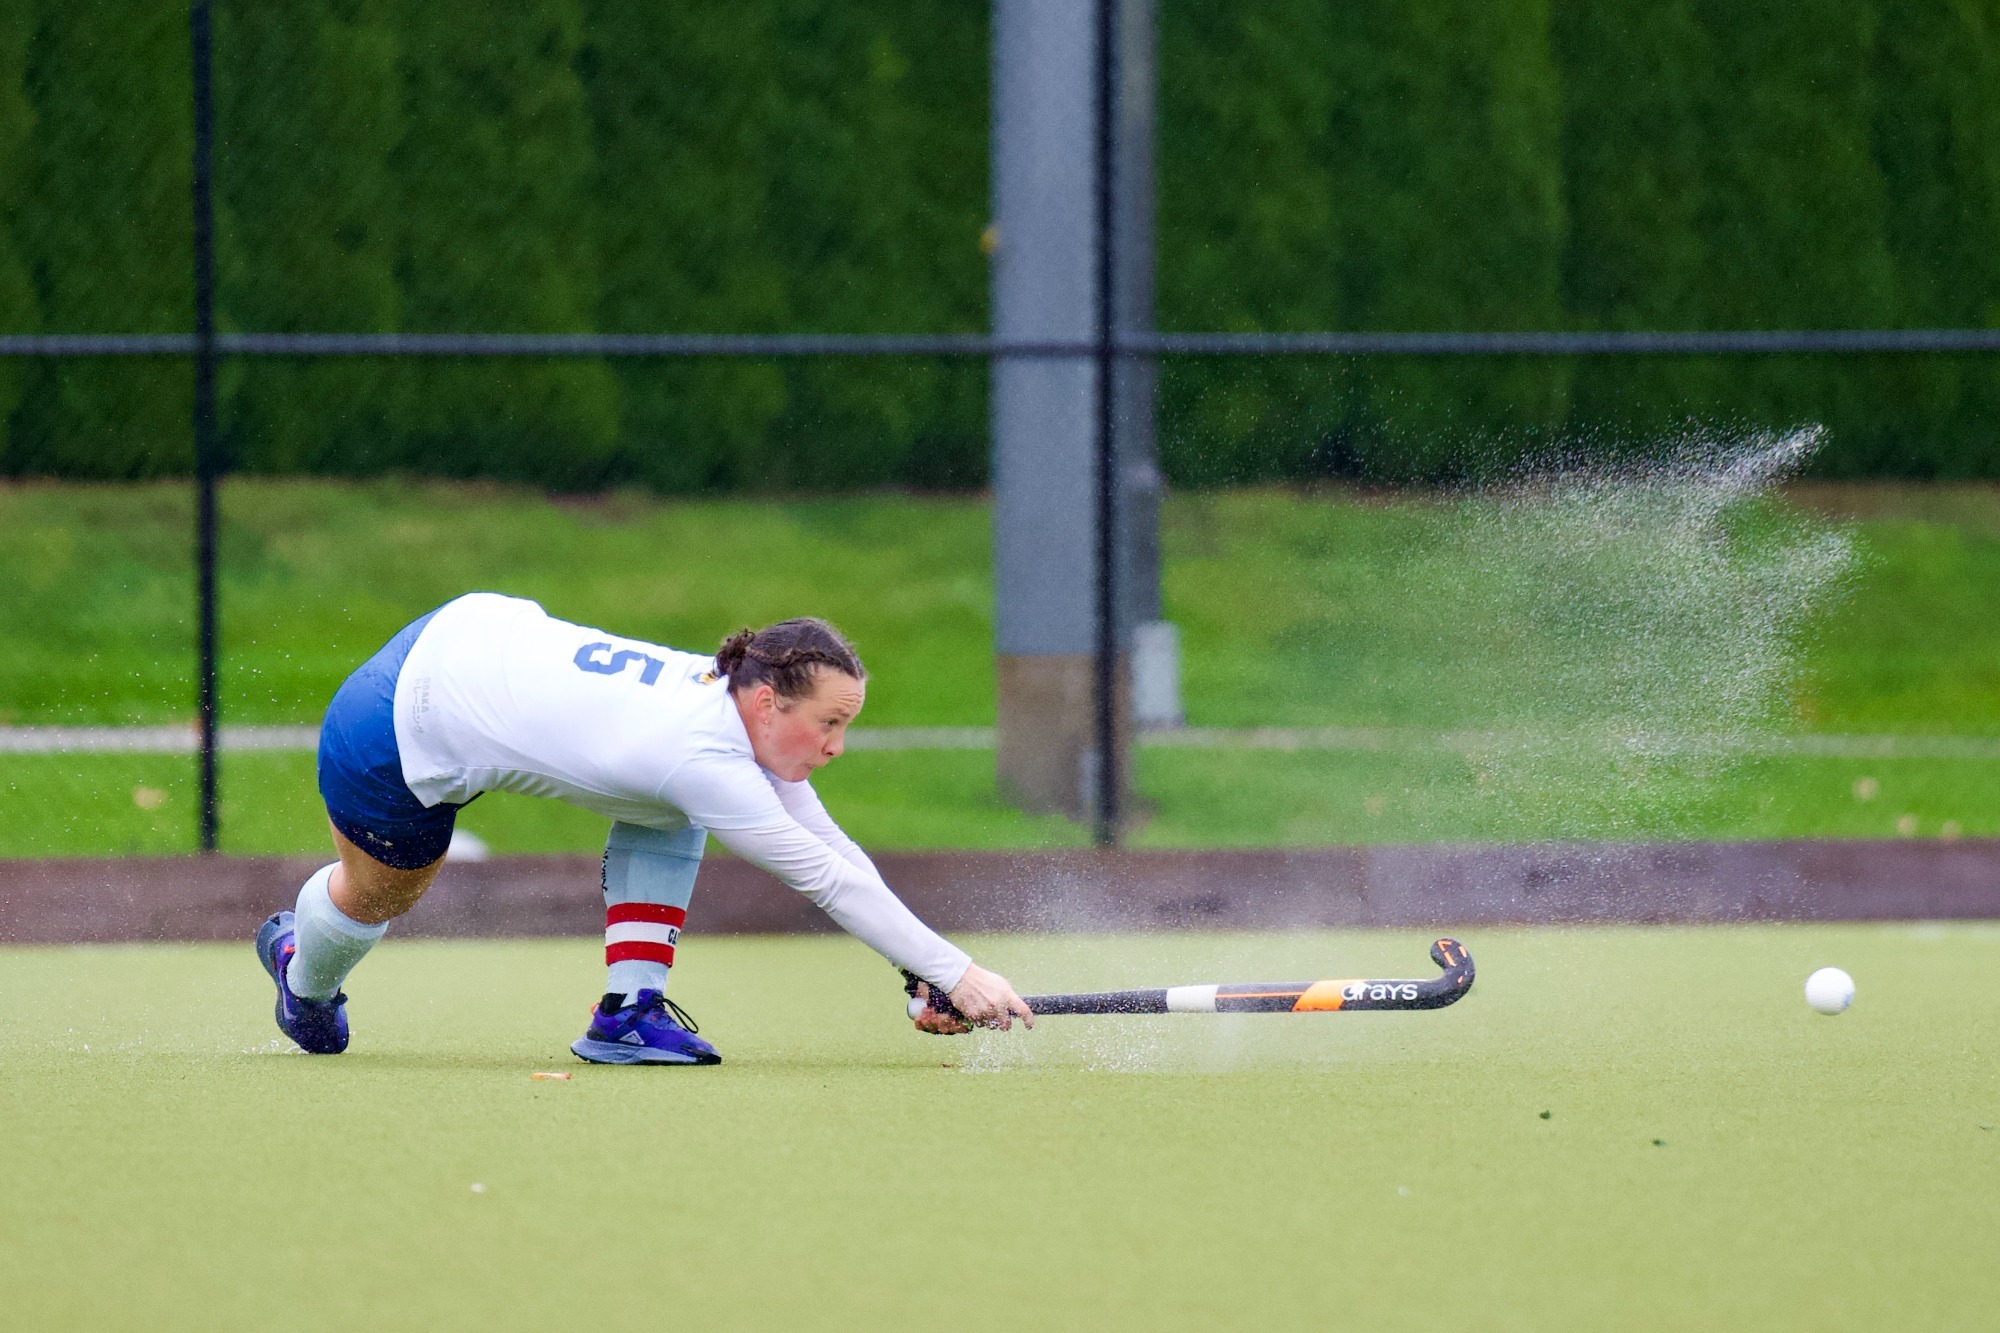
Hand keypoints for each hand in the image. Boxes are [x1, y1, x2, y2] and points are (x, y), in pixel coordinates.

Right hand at [912, 963, 1033, 1033]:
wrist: (962, 978)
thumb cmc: (982, 979)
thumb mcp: (1001, 984)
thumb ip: (1009, 997)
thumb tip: (1015, 1009)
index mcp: (1007, 995)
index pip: (1023, 1011)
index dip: (1029, 1020)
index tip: (1029, 1026)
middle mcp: (998, 1005)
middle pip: (1006, 1025)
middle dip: (1005, 1025)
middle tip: (1002, 1021)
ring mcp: (986, 1012)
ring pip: (992, 1025)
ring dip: (990, 1021)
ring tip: (984, 1008)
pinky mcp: (975, 1016)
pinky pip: (981, 1024)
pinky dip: (980, 1019)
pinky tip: (976, 1008)